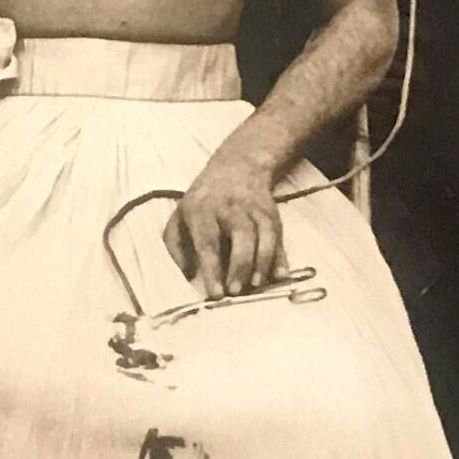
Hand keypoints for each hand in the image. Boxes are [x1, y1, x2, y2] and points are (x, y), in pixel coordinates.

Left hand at [164, 137, 288, 299]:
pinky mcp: (272, 212)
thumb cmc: (202, 200)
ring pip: (264, 233)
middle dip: (240, 265)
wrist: (237, 165)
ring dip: (263, 261)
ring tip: (258, 285)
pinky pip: (279, 234)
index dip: (212, 268)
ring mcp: (254, 208)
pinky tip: (281, 275)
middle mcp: (230, 206)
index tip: (216, 294)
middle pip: (241, 235)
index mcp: (202, 209)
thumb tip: (187, 276)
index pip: (208, 241)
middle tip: (236, 292)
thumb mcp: (179, 216)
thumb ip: (176, 246)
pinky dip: (281, 256)